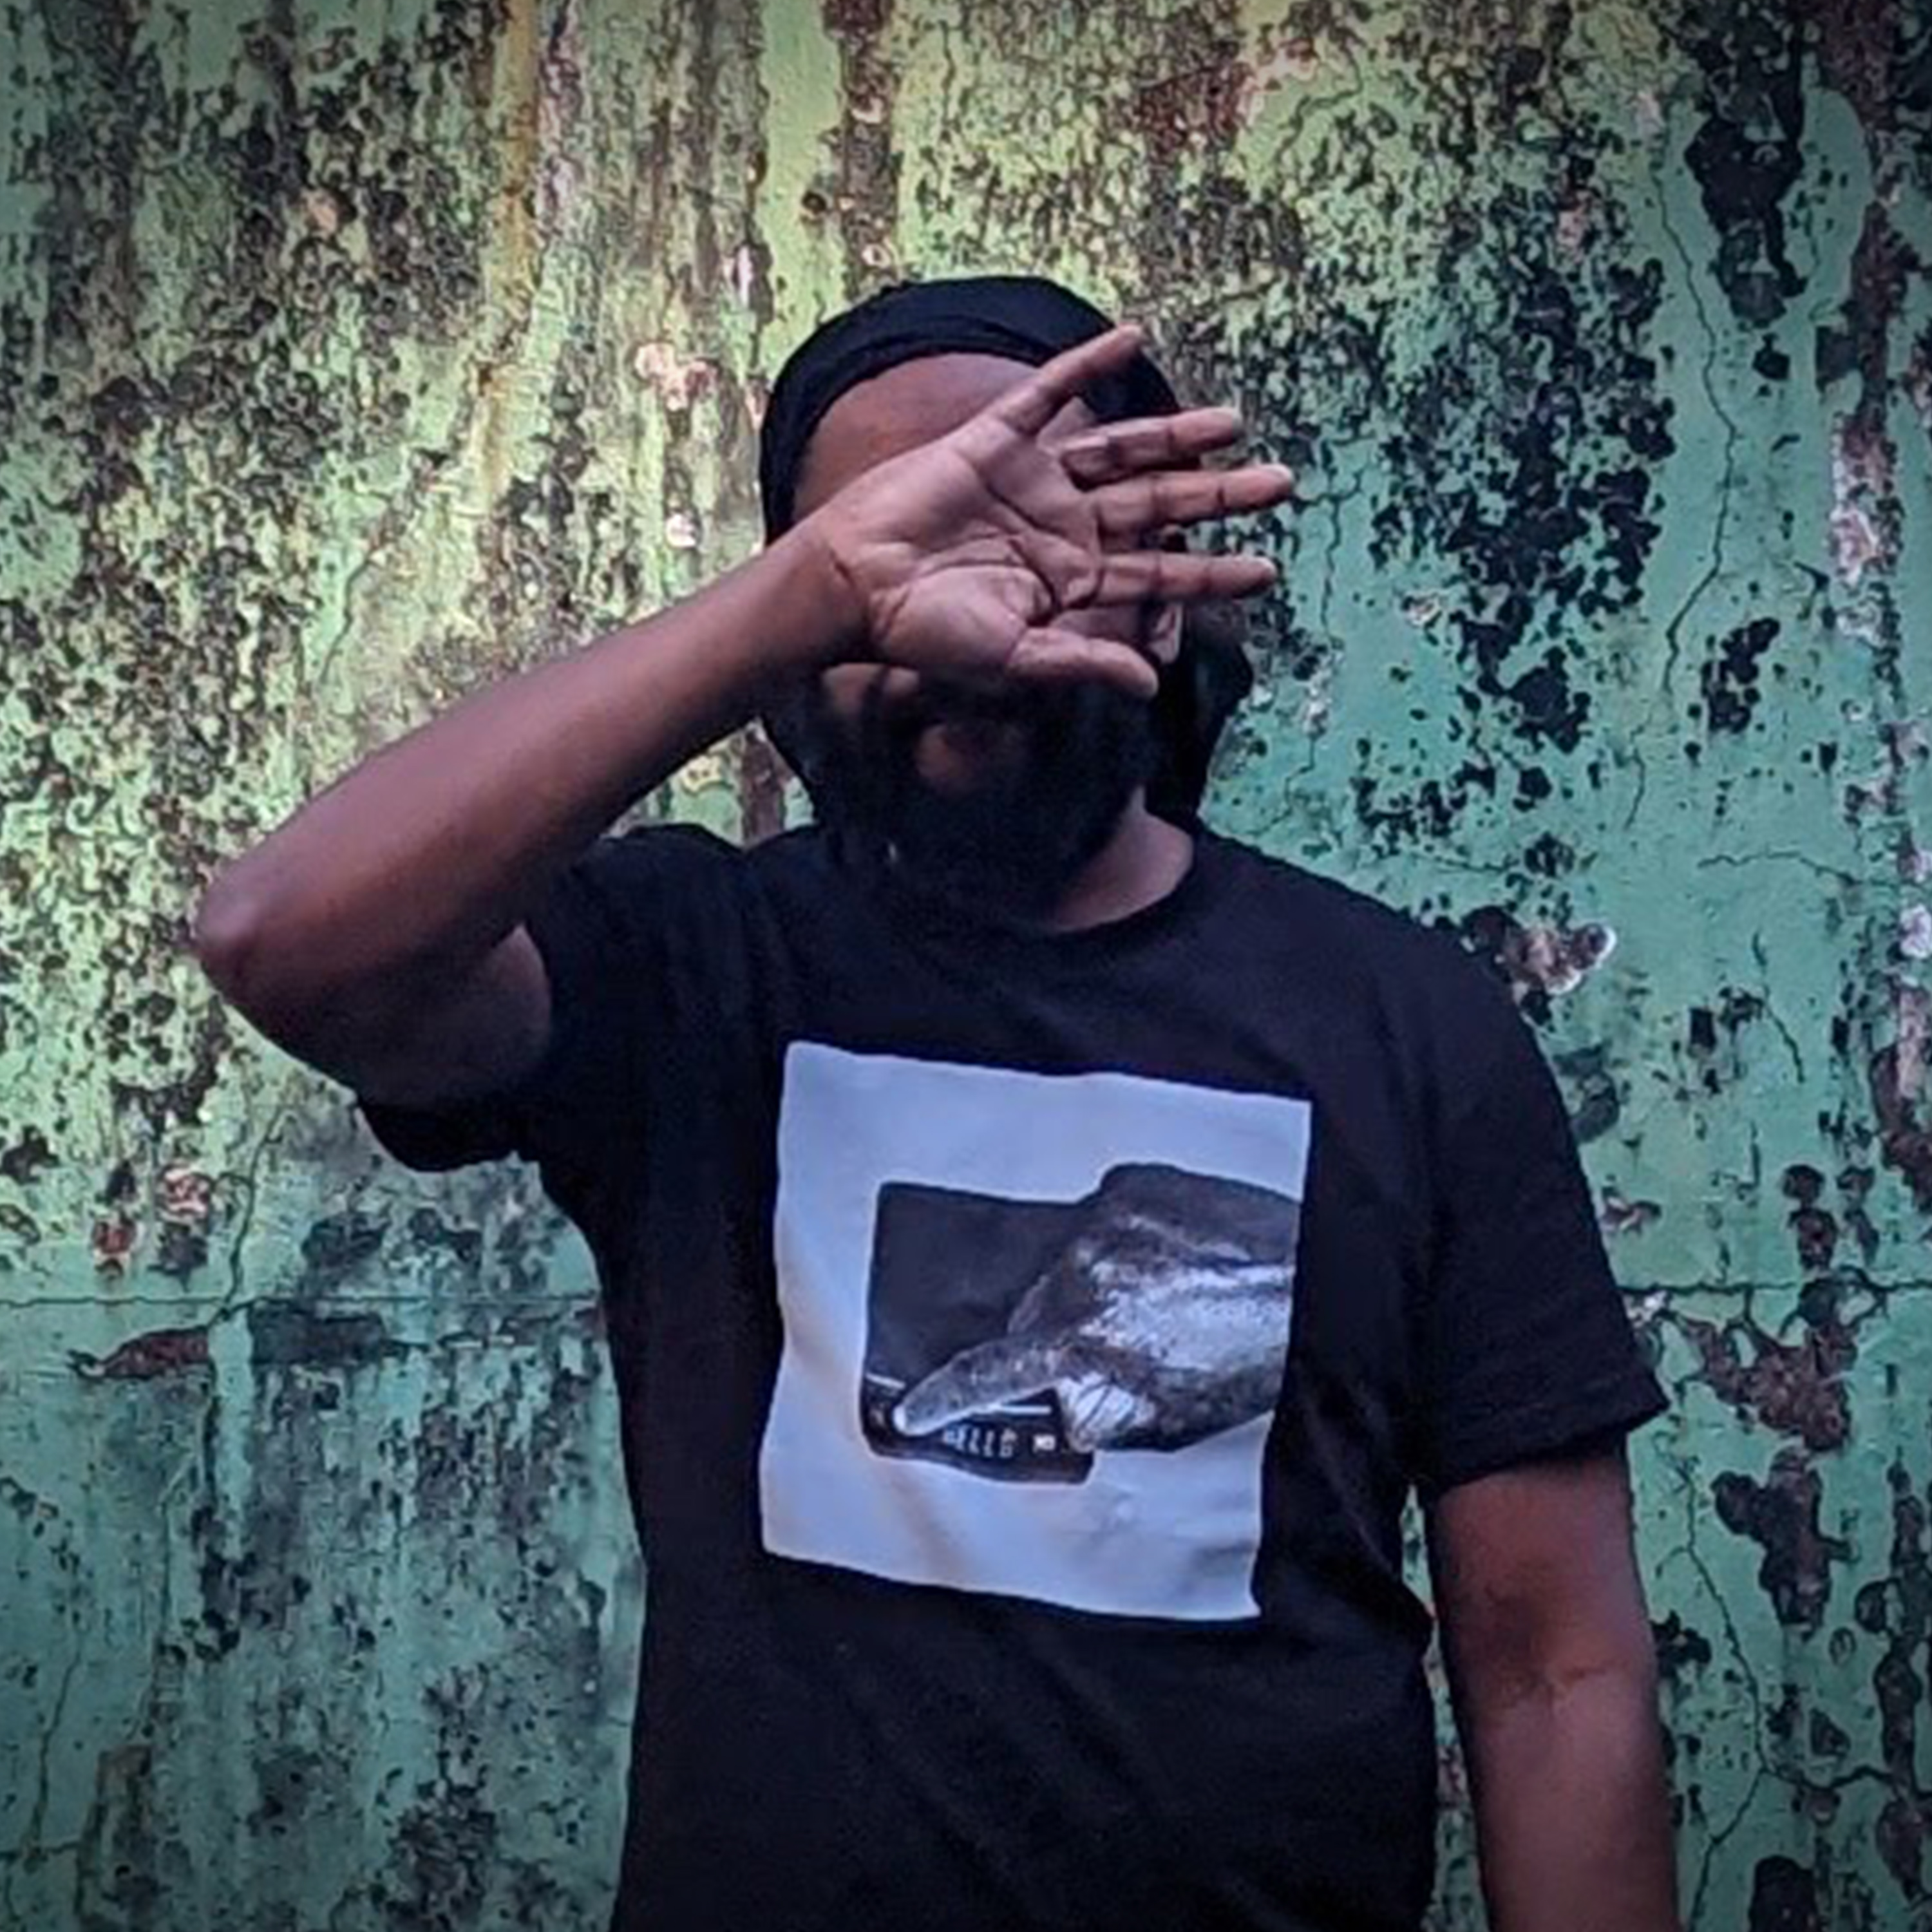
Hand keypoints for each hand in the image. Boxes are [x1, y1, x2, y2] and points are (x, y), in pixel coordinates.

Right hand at [796, 327, 1294, 699]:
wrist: (854, 584)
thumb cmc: (925, 631)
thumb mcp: (1013, 657)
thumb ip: (1082, 662)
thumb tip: (1148, 685)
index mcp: (1071, 584)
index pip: (1158, 577)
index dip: (1210, 574)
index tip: (1267, 570)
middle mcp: (1062, 528)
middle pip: (1157, 505)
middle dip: (1218, 495)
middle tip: (1283, 483)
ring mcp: (1033, 481)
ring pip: (1121, 451)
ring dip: (1175, 435)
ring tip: (1231, 423)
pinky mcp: (995, 441)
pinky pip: (1049, 394)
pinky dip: (1088, 365)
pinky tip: (1133, 340)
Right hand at [893, 1162, 1298, 1453]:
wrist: (1308, 1283)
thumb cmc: (1249, 1356)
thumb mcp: (1168, 1416)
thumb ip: (1095, 1411)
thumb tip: (1056, 1398)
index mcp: (1085, 1336)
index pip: (991, 1370)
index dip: (944, 1395)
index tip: (911, 1411)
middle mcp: (1084, 1269)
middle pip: (1030, 1310)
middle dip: (1057, 1333)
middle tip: (1116, 1346)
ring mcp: (1108, 1218)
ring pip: (1067, 1261)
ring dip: (1096, 1285)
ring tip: (1164, 1301)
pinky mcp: (1136, 1182)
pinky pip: (1104, 1218)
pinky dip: (1126, 1243)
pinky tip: (1173, 1264)